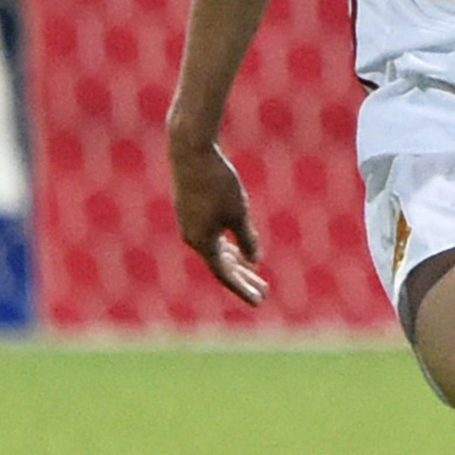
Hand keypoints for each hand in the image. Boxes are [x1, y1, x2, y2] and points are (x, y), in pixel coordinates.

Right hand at [170, 138, 268, 306]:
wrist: (192, 153)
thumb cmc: (218, 183)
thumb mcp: (239, 212)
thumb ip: (246, 238)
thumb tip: (254, 261)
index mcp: (202, 242)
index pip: (224, 274)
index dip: (242, 289)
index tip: (259, 302)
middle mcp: (192, 237)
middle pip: (221, 266)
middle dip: (243, 280)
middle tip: (263, 293)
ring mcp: (190, 225)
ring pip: (216, 252)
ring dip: (236, 264)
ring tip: (256, 274)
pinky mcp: (191, 213)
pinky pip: (212, 239)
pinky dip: (227, 249)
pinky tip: (240, 250)